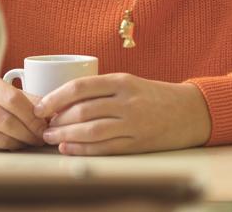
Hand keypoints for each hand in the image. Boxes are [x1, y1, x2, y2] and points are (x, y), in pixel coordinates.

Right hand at [0, 77, 47, 150]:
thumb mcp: (11, 92)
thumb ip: (30, 101)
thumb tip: (51, 114)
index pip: (13, 100)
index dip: (31, 115)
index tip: (45, 125)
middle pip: (7, 121)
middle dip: (29, 132)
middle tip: (41, 137)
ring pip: (0, 138)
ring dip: (20, 142)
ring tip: (30, 141)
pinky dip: (8, 148)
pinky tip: (16, 143)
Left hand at [34, 73, 211, 154]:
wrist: (191, 111)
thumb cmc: (154, 96)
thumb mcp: (129, 82)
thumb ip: (101, 89)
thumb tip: (63, 102)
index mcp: (122, 81)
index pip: (80, 87)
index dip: (55, 98)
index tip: (40, 106)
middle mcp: (127, 101)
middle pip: (83, 111)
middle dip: (57, 120)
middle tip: (42, 126)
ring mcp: (134, 124)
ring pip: (91, 131)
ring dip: (66, 136)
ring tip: (51, 138)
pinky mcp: (138, 144)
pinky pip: (105, 148)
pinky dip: (83, 150)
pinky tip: (69, 149)